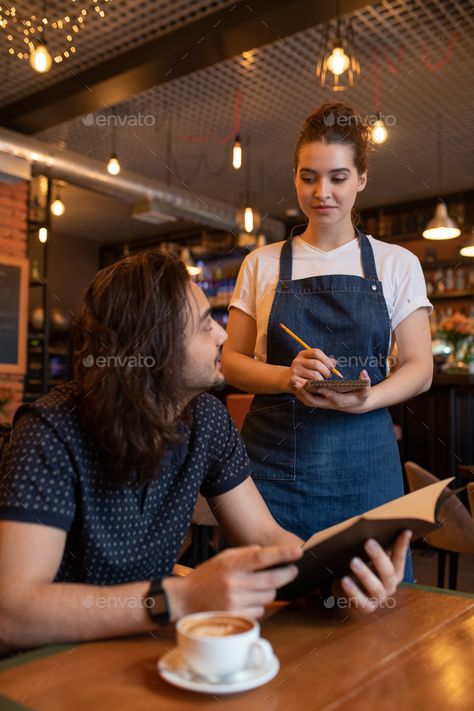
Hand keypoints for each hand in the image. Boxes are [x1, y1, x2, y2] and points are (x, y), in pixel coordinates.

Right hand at [164, 544, 301, 620]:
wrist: (183, 600)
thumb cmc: (205, 577)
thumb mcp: (222, 558)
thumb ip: (244, 554)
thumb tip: (266, 553)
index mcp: (231, 565)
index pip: (262, 558)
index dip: (282, 554)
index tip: (298, 552)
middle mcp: (234, 584)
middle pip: (272, 580)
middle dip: (286, 575)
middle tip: (291, 571)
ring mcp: (235, 603)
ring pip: (268, 597)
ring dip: (269, 591)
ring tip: (257, 587)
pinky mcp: (236, 618)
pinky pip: (260, 612)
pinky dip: (259, 606)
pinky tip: (248, 601)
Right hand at [287, 348, 336, 398]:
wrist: (287, 379)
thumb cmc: (304, 371)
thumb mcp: (312, 363)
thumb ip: (323, 361)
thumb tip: (333, 363)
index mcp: (303, 354)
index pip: (316, 352)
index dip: (326, 359)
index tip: (332, 367)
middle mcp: (297, 360)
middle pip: (316, 364)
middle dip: (326, 371)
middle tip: (329, 376)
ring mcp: (294, 370)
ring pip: (314, 375)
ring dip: (321, 380)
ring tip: (323, 382)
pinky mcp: (293, 380)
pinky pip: (308, 383)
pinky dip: (314, 386)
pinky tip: (315, 386)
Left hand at [294, 369, 371, 412]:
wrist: (356, 405)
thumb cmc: (361, 396)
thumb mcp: (366, 390)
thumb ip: (366, 382)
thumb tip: (364, 372)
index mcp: (340, 401)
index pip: (330, 396)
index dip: (323, 391)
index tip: (316, 384)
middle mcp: (330, 404)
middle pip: (315, 401)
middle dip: (305, 393)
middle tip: (298, 383)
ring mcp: (324, 404)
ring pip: (309, 401)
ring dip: (301, 394)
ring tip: (294, 383)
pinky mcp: (320, 402)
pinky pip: (308, 400)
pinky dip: (301, 394)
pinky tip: (297, 385)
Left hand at [334, 530, 411, 612]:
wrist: (349, 596)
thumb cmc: (362, 573)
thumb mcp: (370, 560)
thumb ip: (376, 550)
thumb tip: (376, 528)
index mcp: (394, 573)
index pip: (400, 558)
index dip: (402, 546)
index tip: (405, 531)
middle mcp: (389, 586)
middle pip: (388, 572)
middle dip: (379, 557)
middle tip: (368, 542)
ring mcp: (378, 598)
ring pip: (376, 587)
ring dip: (365, 574)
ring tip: (353, 561)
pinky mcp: (365, 607)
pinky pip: (360, 600)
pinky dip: (352, 591)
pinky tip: (344, 580)